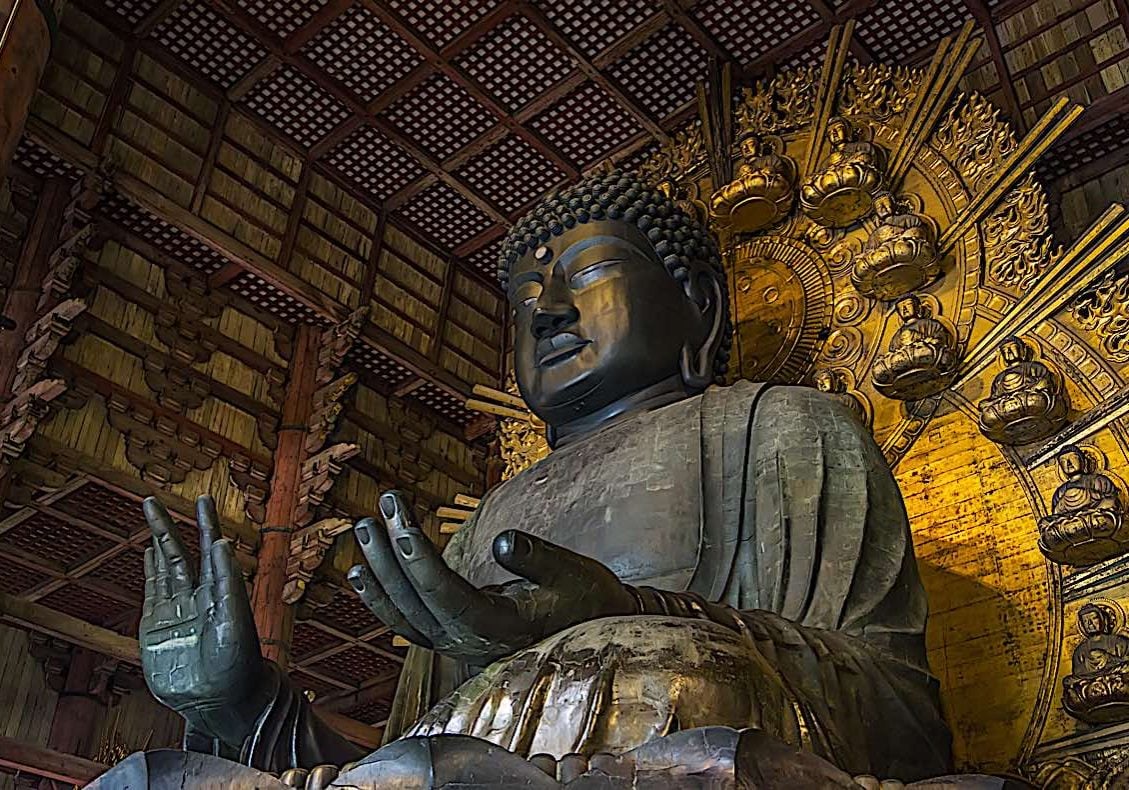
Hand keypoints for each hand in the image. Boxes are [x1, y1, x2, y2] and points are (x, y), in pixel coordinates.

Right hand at [140, 495, 265, 743]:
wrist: (221, 702)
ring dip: (156, 542)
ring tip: (150, 515)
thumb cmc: (238, 664)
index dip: (205, 523)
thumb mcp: (235, 620)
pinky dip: (149, 571)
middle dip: (167, 526)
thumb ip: (228, 583)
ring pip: (163, 568)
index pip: (210, 548)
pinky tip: (148, 554)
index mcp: (221, 591)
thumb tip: (221, 543)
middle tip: (151, 499)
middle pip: (179, 553)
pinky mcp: (156, 630)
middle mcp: (197, 596)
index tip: (202, 499)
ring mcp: (175, 611)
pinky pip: (151, 593)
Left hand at [347, 491, 636, 663]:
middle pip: (415, 601)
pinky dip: (380, 596)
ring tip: (363, 529)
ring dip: (378, 572)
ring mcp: (455, 644)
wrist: (591, 628)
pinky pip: (405, 620)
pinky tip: (359, 570)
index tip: (399, 522)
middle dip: (390, 554)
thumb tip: (503, 540)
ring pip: (402, 614)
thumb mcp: (572, 572)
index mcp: (498, 627)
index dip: (418, 558)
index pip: (444, 593)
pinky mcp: (450, 637)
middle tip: (378, 509)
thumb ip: (536, 558)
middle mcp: (468, 642)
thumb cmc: (584, 597)